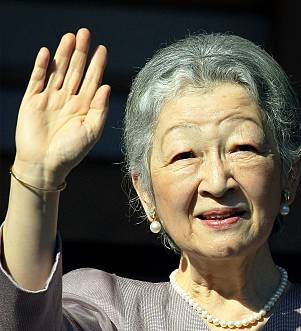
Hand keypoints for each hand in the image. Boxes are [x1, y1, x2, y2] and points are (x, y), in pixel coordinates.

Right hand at [14, 27, 109, 185]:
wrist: (44, 165)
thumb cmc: (70, 153)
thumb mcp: (91, 132)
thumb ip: (100, 110)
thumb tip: (106, 86)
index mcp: (84, 109)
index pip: (92, 81)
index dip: (97, 65)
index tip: (102, 49)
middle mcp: (68, 101)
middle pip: (76, 71)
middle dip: (81, 53)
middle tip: (86, 33)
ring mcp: (50, 100)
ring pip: (58, 71)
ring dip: (64, 54)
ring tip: (70, 37)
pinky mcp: (33, 101)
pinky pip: (38, 79)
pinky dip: (42, 65)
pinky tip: (47, 52)